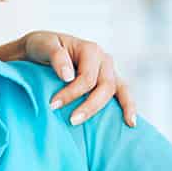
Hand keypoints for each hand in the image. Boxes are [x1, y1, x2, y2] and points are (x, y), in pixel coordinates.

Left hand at [14, 31, 136, 126]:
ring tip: (121, 125)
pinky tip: (131, 123)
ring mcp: (108, 71)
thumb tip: (68, 76)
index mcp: (90, 49)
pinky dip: (128, 106)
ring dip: (117, 110)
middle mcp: (103, 60)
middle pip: (105, 86)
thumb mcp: (43, 45)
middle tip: (71, 121)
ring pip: (118, 91)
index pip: (87, 77)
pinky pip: (123, 93)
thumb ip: (56, 56)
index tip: (53, 105)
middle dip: (89, 106)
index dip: (72, 93)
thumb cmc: (42, 47)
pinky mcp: (109, 81)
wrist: (40, 49)